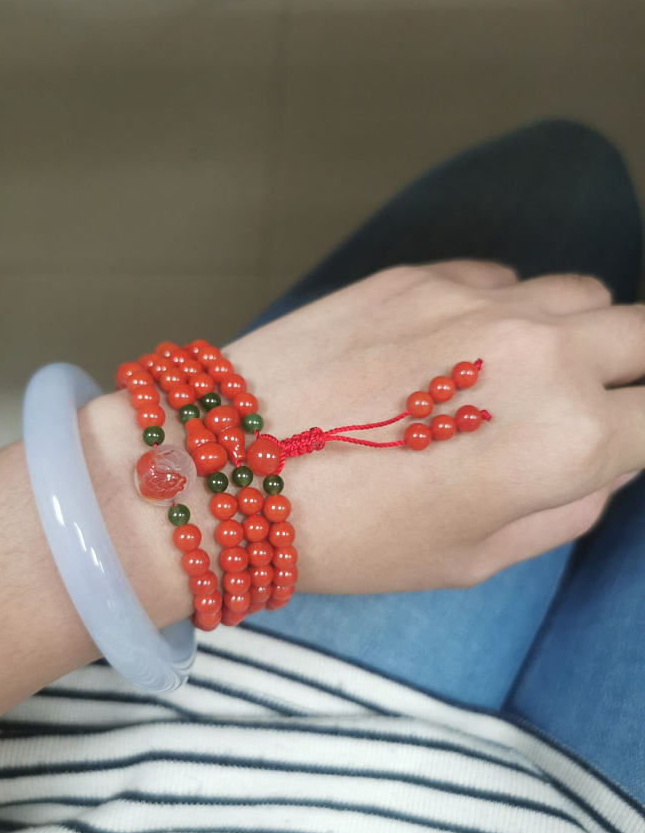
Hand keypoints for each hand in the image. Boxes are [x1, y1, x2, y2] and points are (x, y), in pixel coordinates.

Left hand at [223, 261, 644, 593]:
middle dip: (636, 371)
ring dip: (574, 333)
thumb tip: (599, 468)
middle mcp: (541, 354)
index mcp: (567, 439)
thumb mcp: (474, 559)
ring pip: (579, 294)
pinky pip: (501, 278)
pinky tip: (452, 349)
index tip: (628, 435)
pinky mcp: (421, 273)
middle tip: (598, 400)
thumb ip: (563, 511)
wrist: (229, 470)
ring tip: (520, 375)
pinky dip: (502, 310)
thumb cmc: (352, 539)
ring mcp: (480, 302)